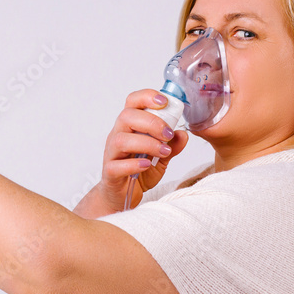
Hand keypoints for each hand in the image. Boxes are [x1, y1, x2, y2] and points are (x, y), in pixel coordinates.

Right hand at [90, 89, 188, 214]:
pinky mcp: (110, 172)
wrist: (122, 196)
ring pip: (121, 139)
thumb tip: (183, 134)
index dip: (147, 96)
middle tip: (168, 133)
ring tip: (163, 151)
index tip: (165, 102)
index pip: (133, 102)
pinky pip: (117, 165)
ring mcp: (112, 154)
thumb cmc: (139, 171)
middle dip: (151, 122)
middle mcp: (118, 135)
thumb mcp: (161, 158)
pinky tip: (147, 165)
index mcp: (130, 126)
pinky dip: (134, 164)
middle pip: (126, 116)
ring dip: (146, 143)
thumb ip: (172, 145)